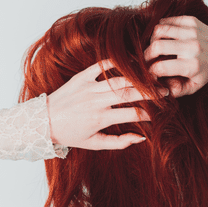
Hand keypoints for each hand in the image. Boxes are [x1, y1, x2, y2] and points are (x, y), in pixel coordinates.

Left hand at [46, 60, 168, 149]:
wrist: (43, 121)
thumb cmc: (70, 135)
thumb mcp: (94, 144)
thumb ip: (119, 143)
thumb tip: (141, 137)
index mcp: (100, 118)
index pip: (133, 114)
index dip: (148, 113)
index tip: (156, 113)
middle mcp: (96, 101)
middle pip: (130, 93)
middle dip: (151, 92)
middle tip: (165, 90)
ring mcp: (88, 87)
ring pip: (120, 79)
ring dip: (138, 78)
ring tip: (152, 77)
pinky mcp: (81, 77)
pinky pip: (102, 65)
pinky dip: (117, 62)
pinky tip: (130, 62)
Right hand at [144, 15, 207, 96]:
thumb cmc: (206, 71)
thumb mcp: (194, 86)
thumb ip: (177, 91)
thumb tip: (161, 91)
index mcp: (192, 66)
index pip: (161, 67)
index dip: (150, 71)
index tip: (150, 72)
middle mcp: (192, 47)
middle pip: (157, 46)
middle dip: (146, 54)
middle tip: (147, 59)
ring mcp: (192, 32)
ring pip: (159, 30)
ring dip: (152, 40)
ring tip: (155, 47)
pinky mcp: (191, 21)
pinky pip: (167, 21)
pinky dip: (160, 29)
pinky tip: (163, 37)